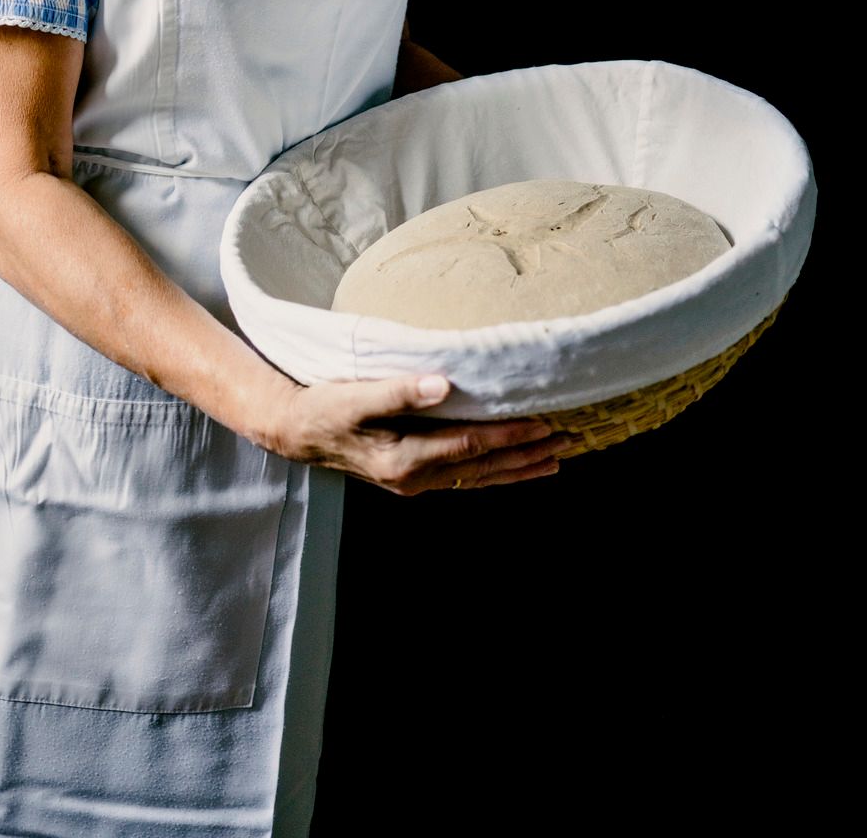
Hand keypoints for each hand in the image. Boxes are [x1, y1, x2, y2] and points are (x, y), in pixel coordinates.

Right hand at [263, 373, 560, 496]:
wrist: (296, 431)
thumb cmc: (325, 407)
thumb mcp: (357, 395)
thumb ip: (400, 390)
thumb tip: (443, 384)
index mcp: (405, 458)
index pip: (471, 446)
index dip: (510, 436)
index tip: (545, 423)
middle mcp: (416, 478)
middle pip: (483, 468)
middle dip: (528, 456)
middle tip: (570, 441)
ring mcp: (415, 482)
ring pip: (478, 477)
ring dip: (518, 469)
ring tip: (556, 459)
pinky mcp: (412, 477)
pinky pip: (464, 477)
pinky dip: (494, 472)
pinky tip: (512, 467)